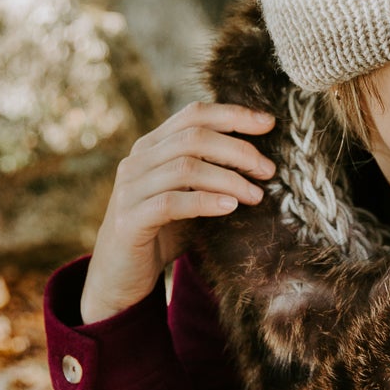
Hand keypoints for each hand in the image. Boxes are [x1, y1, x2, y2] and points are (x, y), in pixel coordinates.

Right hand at [81, 101, 275, 322]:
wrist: (120, 275)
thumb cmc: (162, 232)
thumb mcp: (187, 194)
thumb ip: (209, 173)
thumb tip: (261, 161)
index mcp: (151, 147)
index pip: (194, 114)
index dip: (233, 114)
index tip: (269, 123)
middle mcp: (137, 161)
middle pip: (194, 138)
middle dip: (238, 150)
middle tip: (268, 170)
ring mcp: (130, 189)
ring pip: (185, 168)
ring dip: (229, 179)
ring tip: (256, 195)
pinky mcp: (129, 220)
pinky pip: (171, 203)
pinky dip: (206, 202)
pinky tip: (231, 207)